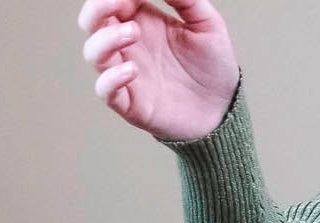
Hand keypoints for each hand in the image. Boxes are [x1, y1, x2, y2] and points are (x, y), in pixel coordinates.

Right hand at [77, 0, 239, 141]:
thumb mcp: (207, 24)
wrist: (223, 111)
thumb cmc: (213, 67)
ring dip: (105, 38)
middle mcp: (128, 45)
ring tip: (133, 33)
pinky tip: (132, 70)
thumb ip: (186, 0)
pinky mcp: (130, 104)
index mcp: (140, 19)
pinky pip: (105, 90)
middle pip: (92, 20)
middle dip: (97, 7)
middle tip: (117, 2)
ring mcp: (125, 73)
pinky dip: (111, 78)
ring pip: (93, 52)